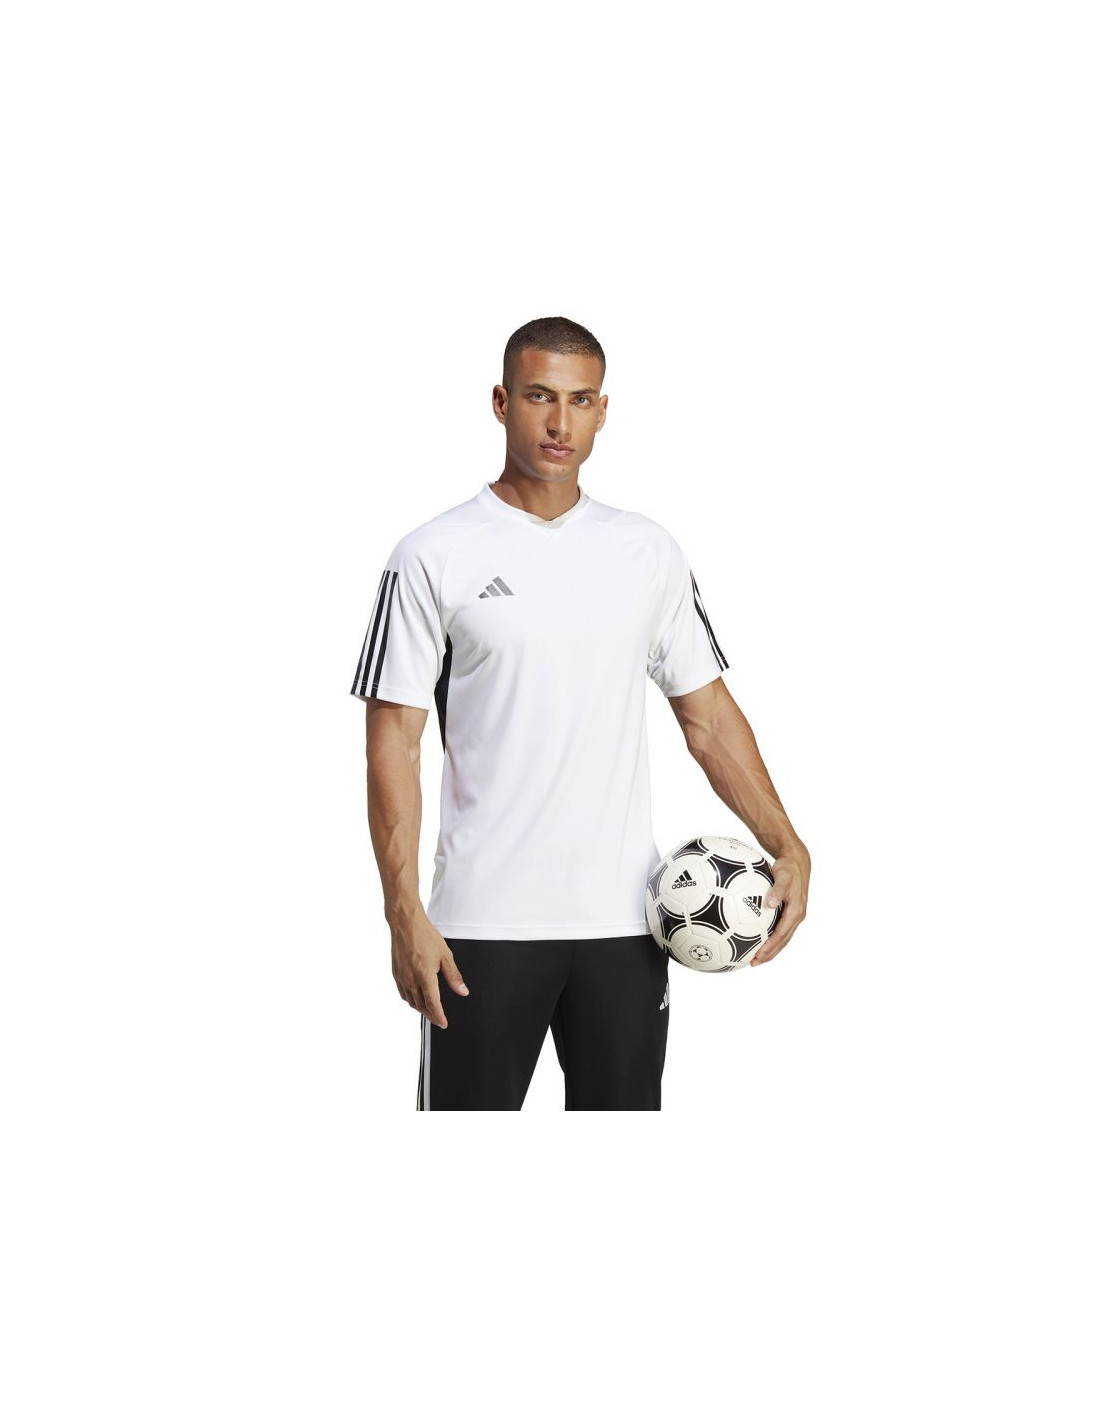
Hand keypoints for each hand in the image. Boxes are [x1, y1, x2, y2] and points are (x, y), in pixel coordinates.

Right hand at [390, 912, 468, 1026]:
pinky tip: (416, 999)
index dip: (439, 1016)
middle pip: (421, 1006)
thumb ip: (454, 976)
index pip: (433, 1004)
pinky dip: (410, 1000)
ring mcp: (401, 977)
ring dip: (421, 1009)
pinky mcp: (395, 974)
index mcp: (425, 975)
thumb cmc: (425, 935)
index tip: (444, 1024)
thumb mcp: (445, 955)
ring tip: (429, 1011)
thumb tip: (463, 991)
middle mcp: (411, 979)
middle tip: (439, 1020)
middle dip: (431, 1015)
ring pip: (411, 1002)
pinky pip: (403, 994)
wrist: (405, 924)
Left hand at [751, 846, 810, 965]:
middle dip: (770, 954)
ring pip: (783, 938)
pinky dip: (771, 938)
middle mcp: (797, 916)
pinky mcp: (790, 913)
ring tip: (756, 958)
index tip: (759, 955)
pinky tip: (758, 939)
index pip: (782, 934)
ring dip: (771, 949)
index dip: (771, 946)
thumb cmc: (789, 869)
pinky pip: (780, 929)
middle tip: (754, 962)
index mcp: (796, 911)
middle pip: (783, 941)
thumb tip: (769, 903)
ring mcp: (794, 916)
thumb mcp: (783, 876)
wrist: (798, 862)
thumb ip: (777, 890)